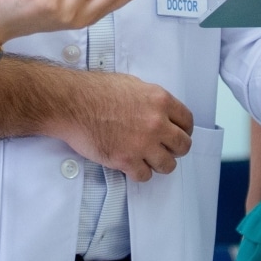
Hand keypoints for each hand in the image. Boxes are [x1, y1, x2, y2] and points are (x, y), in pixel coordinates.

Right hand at [55, 72, 194, 181]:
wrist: (73, 104)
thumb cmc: (96, 92)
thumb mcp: (132, 84)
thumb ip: (151, 100)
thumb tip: (159, 111)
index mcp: (160, 101)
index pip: (187, 121)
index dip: (184, 130)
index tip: (179, 134)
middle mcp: (156, 123)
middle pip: (183, 146)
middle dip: (176, 149)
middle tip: (166, 149)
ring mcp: (143, 144)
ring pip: (168, 165)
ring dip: (160, 163)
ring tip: (149, 159)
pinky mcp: (126, 160)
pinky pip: (144, 175)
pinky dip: (139, 173)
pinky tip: (132, 165)